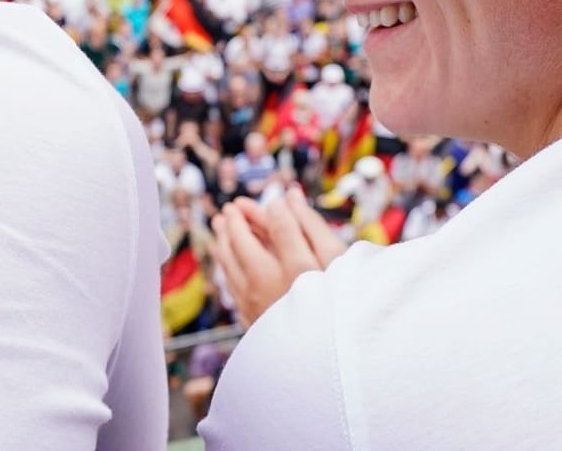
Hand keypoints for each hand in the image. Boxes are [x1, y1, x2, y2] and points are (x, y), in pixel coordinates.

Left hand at [210, 188, 348, 326]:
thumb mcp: (337, 264)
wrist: (331, 365)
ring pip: (230, 265)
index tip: (276, 201)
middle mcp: (271, 286)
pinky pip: (231, 286)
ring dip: (223, 240)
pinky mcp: (251, 322)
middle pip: (243, 244)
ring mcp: (256, 306)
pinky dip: (226, 266)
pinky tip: (226, 258)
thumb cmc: (341, 309)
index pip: (280, 226)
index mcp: (299, 270)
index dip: (277, 210)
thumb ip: (313, 228)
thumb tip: (290, 195)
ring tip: (220, 223)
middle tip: (232, 207)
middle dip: (236, 221)